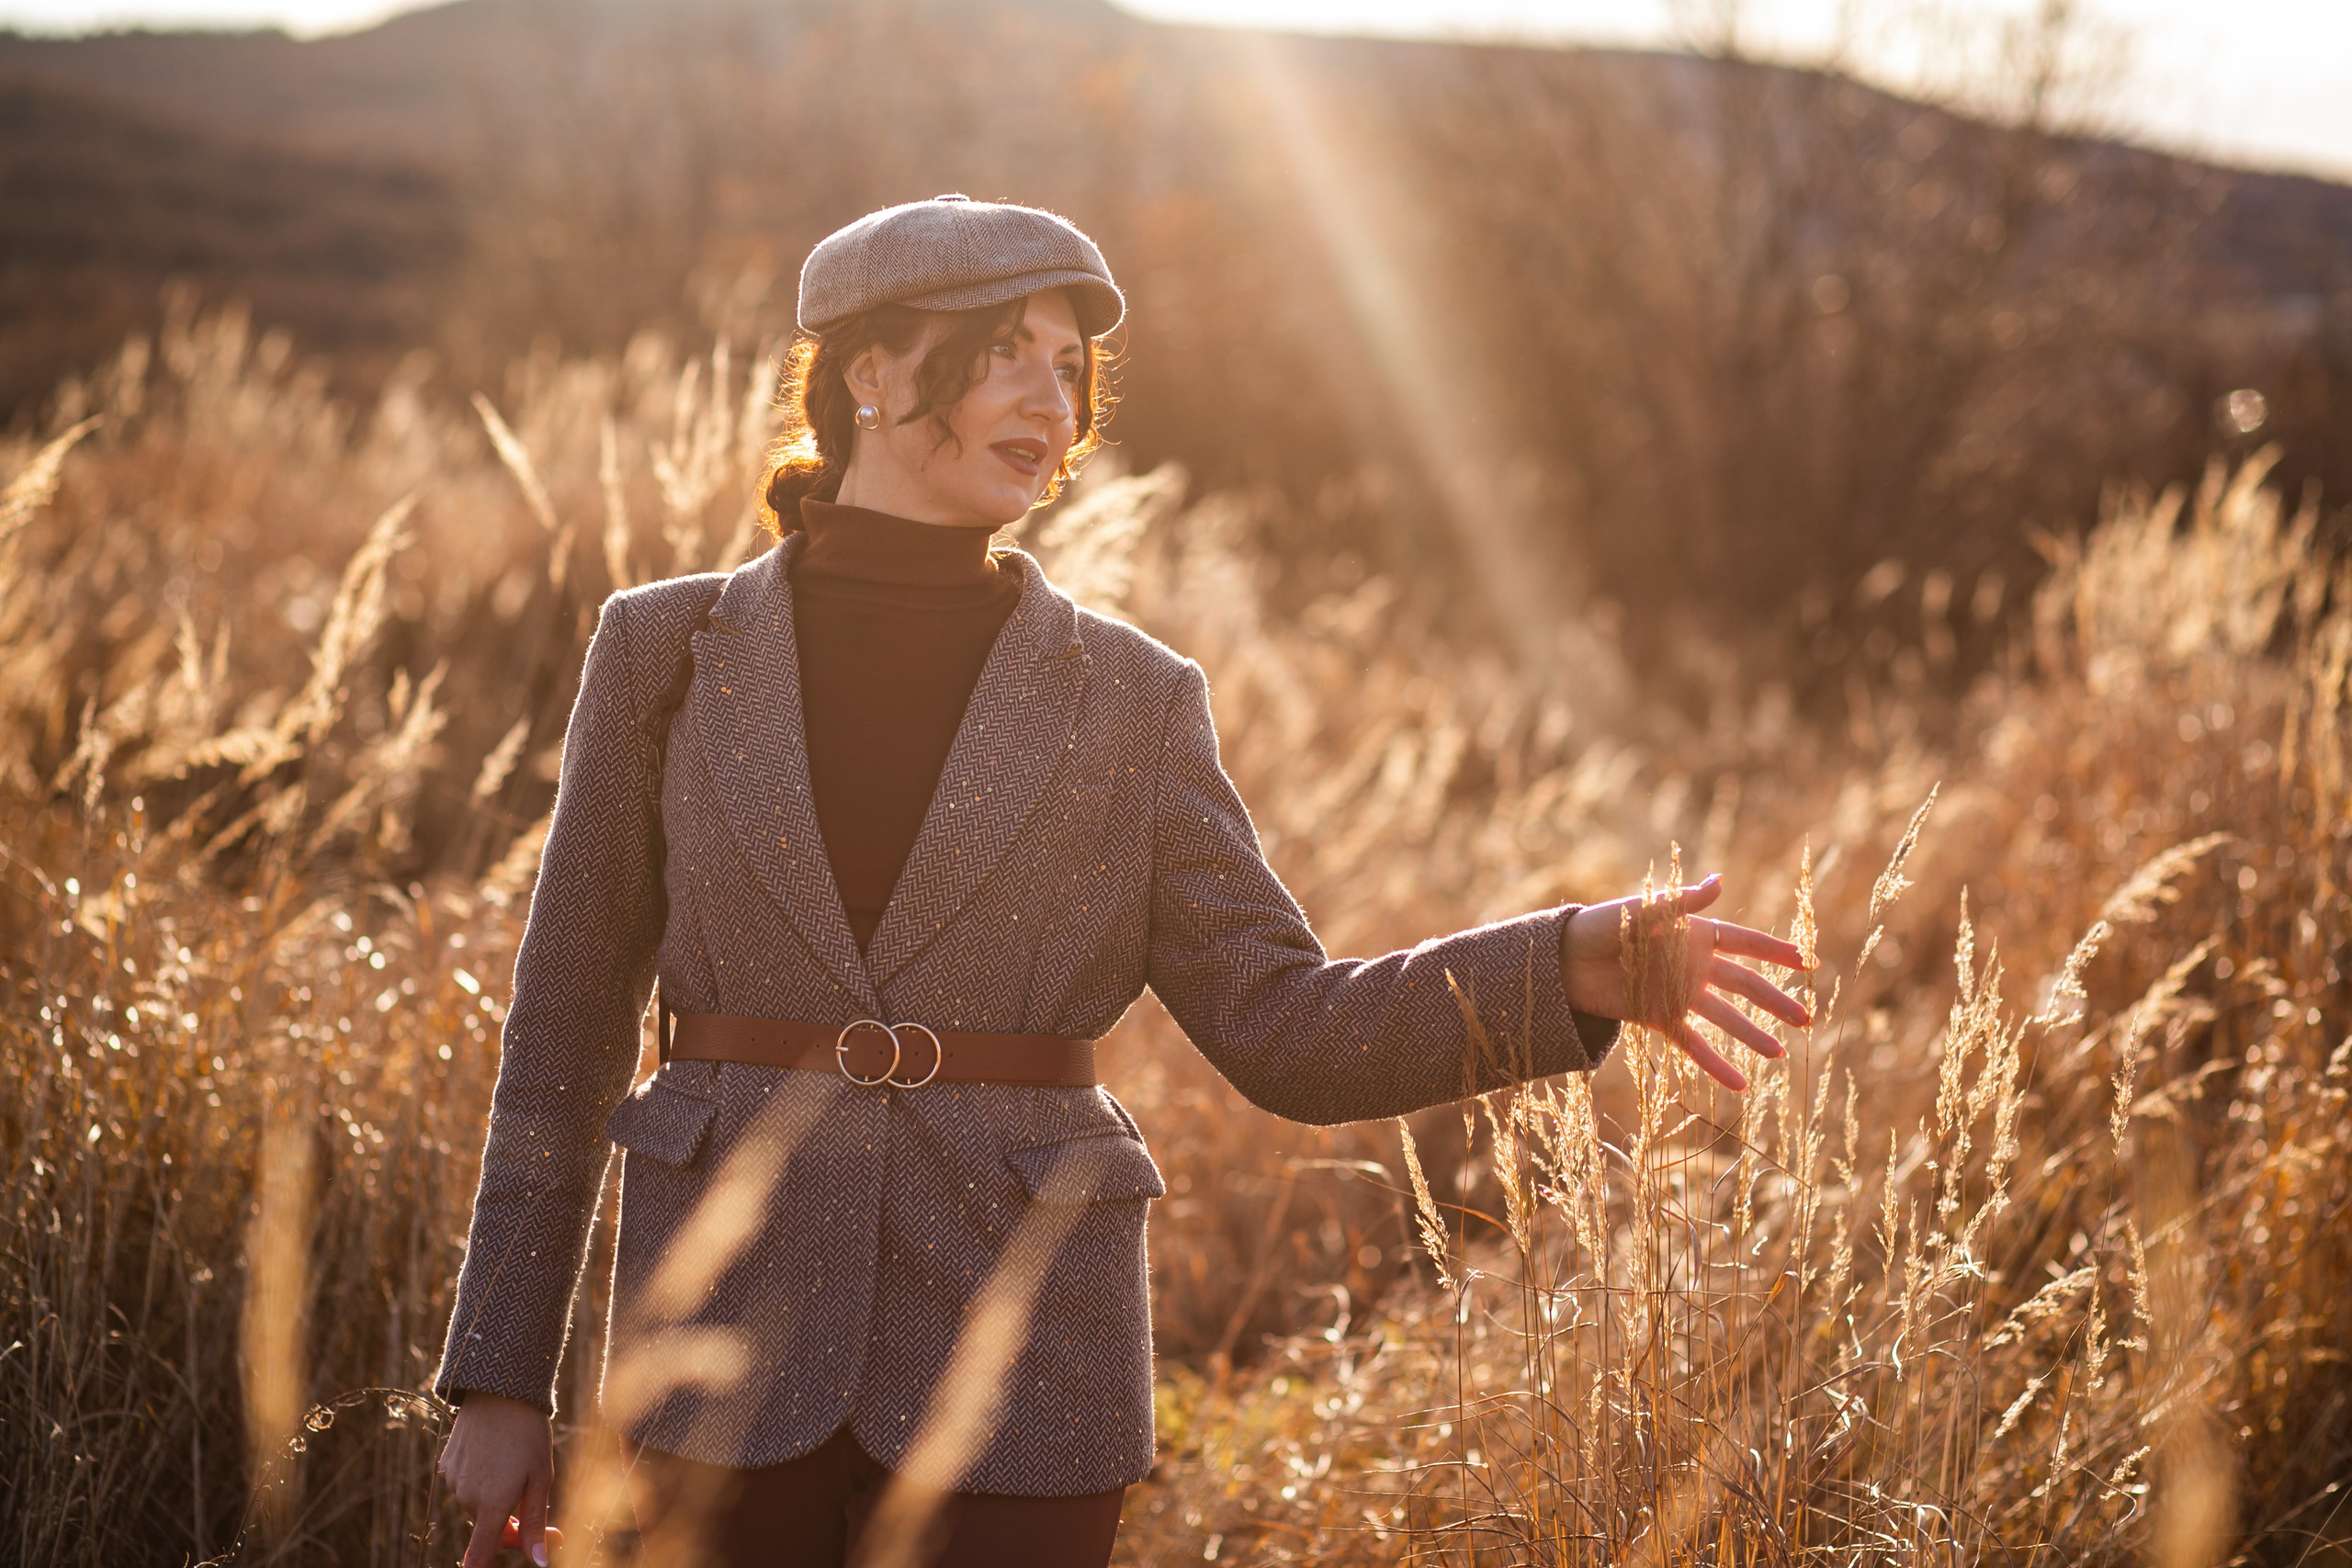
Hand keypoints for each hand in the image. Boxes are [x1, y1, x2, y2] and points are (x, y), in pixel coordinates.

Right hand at [438, 1391, 558, 1566]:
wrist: (500, 1390)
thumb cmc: (529, 1434)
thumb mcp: (541, 1478)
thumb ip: (535, 1523)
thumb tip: (538, 1561)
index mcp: (491, 1505)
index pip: (478, 1556)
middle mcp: (466, 1497)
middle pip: (487, 1527)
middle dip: (509, 1522)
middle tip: (533, 1499)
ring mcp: (453, 1480)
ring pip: (477, 1503)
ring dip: (494, 1496)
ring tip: (515, 1462)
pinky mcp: (446, 1464)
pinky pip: (466, 1483)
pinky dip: (481, 1478)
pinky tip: (495, 1453)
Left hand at [1559, 874, 1812, 1091]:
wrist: (1565, 959)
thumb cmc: (1603, 925)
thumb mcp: (1644, 910)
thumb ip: (1683, 902)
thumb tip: (1721, 881)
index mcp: (1694, 934)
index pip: (1744, 944)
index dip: (1775, 952)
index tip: (1808, 961)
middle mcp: (1693, 966)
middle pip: (1744, 985)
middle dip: (1775, 1001)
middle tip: (1807, 1018)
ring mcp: (1678, 994)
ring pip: (1725, 1018)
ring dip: (1752, 1035)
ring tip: (1779, 1054)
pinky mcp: (1659, 1019)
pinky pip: (1693, 1044)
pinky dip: (1715, 1064)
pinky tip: (1740, 1084)